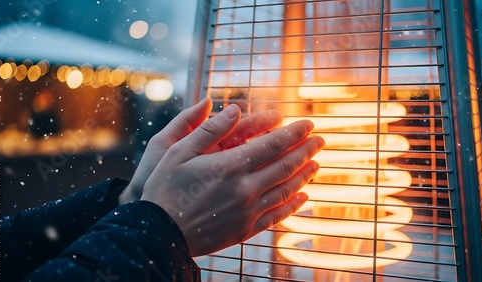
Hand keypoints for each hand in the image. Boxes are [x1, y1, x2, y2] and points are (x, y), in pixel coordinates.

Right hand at [140, 103, 324, 255]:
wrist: (160, 233)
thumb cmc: (165, 189)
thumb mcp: (178, 152)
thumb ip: (209, 130)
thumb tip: (234, 110)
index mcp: (230, 166)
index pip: (273, 144)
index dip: (294, 132)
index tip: (308, 123)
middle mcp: (245, 188)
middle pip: (286, 165)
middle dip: (306, 150)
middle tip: (321, 140)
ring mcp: (248, 211)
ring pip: (286, 189)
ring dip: (305, 174)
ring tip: (317, 164)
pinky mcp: (246, 229)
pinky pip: (278, 215)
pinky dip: (294, 205)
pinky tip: (303, 196)